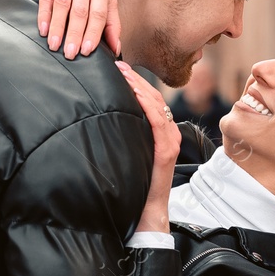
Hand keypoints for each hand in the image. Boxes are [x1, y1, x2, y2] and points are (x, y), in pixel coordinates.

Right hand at [36, 0, 121, 58]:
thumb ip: (112, 19)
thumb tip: (116, 48)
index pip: (99, 14)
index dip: (94, 33)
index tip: (87, 51)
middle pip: (81, 12)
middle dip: (75, 34)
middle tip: (70, 55)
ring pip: (63, 5)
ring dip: (58, 27)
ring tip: (54, 46)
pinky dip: (44, 14)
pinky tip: (42, 29)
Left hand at [116, 62, 178, 234]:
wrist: (148, 212)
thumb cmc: (136, 185)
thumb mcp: (129, 154)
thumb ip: (125, 137)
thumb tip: (104, 121)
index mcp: (162, 133)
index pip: (151, 100)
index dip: (137, 82)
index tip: (119, 69)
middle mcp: (169, 134)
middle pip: (154, 97)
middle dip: (136, 78)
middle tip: (118, 64)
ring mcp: (170, 142)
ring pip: (157, 105)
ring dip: (139, 86)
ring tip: (123, 72)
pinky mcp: (167, 151)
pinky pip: (158, 121)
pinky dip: (146, 104)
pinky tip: (134, 93)